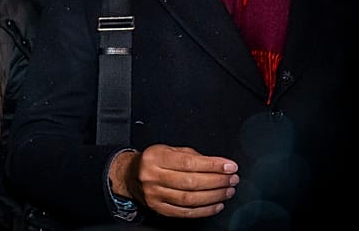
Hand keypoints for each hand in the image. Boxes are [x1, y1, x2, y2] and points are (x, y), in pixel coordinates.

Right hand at [111, 144, 238, 218]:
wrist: (130, 175)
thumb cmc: (153, 161)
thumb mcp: (168, 150)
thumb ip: (192, 156)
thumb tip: (219, 165)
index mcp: (155, 157)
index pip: (188, 162)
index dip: (212, 165)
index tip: (229, 166)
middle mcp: (152, 176)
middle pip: (191, 181)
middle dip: (217, 181)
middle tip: (232, 179)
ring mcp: (155, 194)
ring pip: (190, 198)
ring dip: (214, 196)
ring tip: (228, 190)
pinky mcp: (159, 208)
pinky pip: (185, 212)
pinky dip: (204, 210)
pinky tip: (217, 204)